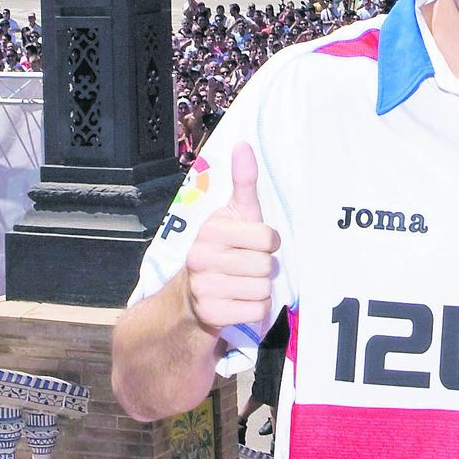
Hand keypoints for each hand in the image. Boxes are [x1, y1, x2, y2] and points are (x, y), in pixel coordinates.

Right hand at [182, 142, 279, 335]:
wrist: (188, 300)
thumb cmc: (221, 252)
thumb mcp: (233, 216)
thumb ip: (243, 182)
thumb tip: (244, 144)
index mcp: (211, 230)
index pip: (269, 238)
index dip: (267, 244)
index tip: (251, 246)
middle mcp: (202, 257)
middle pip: (267, 266)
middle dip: (263, 269)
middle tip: (244, 269)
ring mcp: (204, 287)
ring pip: (264, 289)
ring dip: (260, 291)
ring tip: (241, 286)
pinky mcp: (211, 314)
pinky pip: (258, 311)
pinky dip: (255, 311)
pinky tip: (238, 303)